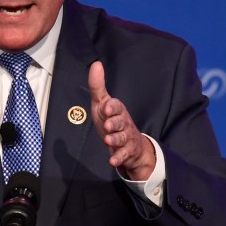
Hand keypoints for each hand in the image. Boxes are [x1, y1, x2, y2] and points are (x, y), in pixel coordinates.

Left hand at [88, 61, 154, 180]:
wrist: (130, 143)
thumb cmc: (112, 119)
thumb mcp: (102, 103)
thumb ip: (97, 86)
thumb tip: (95, 64)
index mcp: (117, 110)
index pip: (116, 106)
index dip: (111, 107)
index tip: (105, 108)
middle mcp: (123, 122)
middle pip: (120, 122)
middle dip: (114, 123)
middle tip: (108, 125)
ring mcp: (126, 137)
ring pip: (122, 138)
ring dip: (115, 139)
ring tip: (108, 140)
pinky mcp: (126, 151)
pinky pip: (123, 155)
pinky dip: (118, 158)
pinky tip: (112, 161)